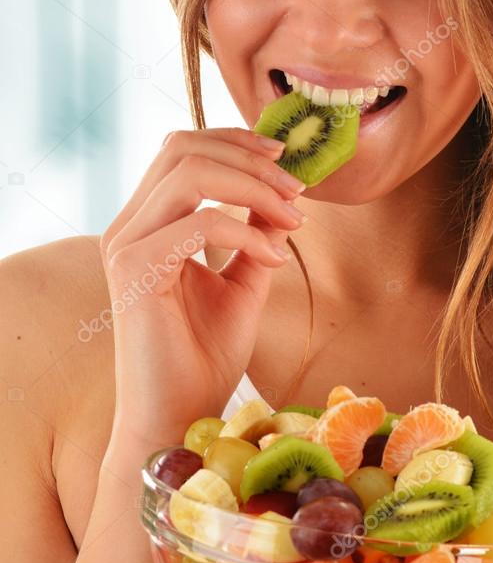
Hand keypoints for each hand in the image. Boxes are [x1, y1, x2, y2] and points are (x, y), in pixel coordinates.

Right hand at [99, 126, 305, 450]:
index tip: (286, 161)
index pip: (183, 149)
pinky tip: (275, 258)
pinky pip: (200, 223)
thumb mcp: (243, 283)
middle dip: (249, 157)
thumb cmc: (204, 358)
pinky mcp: (135, 270)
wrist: (179, 420)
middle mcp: (128, 225)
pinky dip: (247, 231)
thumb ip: (256, 235)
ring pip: (189, 171)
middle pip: (182, 146)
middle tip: (296, 187)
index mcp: (147, 222)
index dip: (236, 142)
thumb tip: (284, 193)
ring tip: (293, 214)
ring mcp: (126, 245)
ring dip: (253, 186)